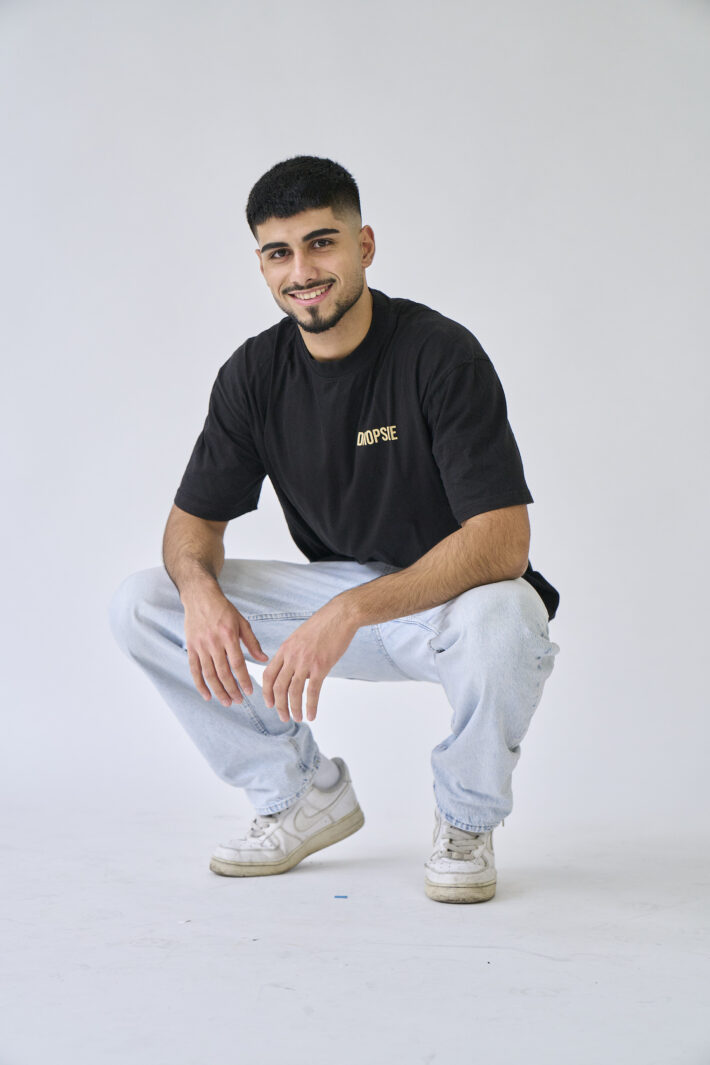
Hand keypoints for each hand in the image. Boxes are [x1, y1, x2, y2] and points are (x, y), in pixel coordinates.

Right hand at [183, 588, 268, 706]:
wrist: (200, 597)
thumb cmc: (224, 609)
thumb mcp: (242, 622)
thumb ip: (252, 642)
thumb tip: (263, 659)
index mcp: (229, 636)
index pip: (237, 664)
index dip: (243, 679)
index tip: (249, 691)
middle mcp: (214, 642)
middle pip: (223, 673)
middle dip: (232, 690)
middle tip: (239, 701)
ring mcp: (200, 646)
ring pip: (209, 674)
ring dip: (218, 691)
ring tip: (227, 702)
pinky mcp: (191, 648)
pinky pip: (194, 670)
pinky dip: (200, 685)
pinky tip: (207, 696)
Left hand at [262, 600, 358, 723]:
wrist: (340, 615)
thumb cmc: (323, 625)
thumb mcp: (300, 636)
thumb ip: (293, 654)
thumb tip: (295, 672)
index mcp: (285, 649)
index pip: (268, 674)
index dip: (266, 691)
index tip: (269, 703)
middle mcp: (292, 656)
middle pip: (278, 687)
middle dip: (279, 705)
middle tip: (282, 717)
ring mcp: (305, 662)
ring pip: (293, 692)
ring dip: (293, 708)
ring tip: (296, 718)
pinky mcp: (321, 666)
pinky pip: (312, 691)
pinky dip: (310, 706)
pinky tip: (311, 715)